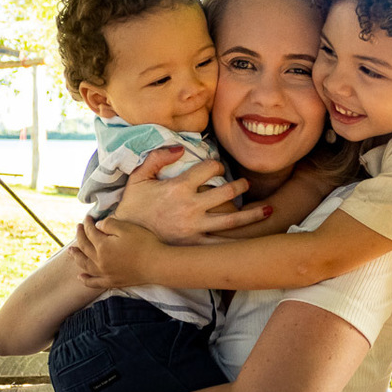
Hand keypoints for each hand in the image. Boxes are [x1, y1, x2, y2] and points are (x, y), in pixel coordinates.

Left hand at [73, 215, 167, 290]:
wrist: (157, 265)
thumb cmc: (144, 244)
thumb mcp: (127, 228)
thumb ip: (110, 224)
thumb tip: (98, 225)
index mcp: (102, 245)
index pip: (91, 232)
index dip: (88, 224)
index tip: (87, 217)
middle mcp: (100, 260)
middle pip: (85, 247)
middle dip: (80, 236)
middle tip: (78, 228)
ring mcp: (105, 273)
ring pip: (85, 265)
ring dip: (77, 257)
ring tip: (71, 252)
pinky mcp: (112, 281)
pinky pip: (94, 282)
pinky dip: (86, 279)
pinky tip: (81, 277)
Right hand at [114, 146, 267, 244]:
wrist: (123, 240)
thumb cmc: (132, 207)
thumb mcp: (138, 177)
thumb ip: (157, 158)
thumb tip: (180, 147)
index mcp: (179, 187)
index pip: (209, 169)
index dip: (217, 164)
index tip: (218, 167)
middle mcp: (191, 206)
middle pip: (227, 192)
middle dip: (241, 186)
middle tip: (246, 184)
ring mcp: (195, 227)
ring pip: (232, 219)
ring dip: (253, 213)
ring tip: (268, 209)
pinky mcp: (195, 244)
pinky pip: (221, 245)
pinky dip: (238, 244)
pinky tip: (254, 242)